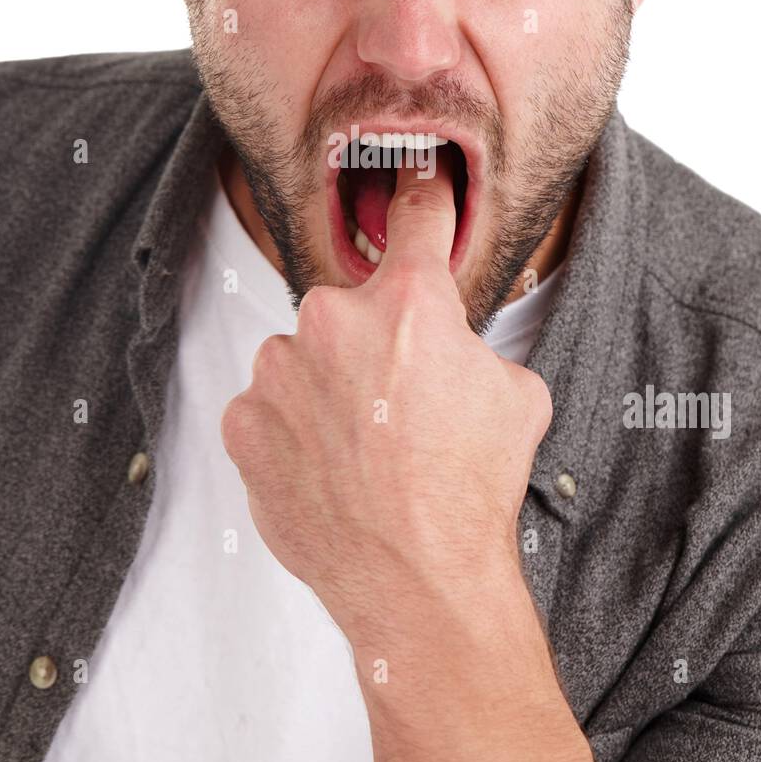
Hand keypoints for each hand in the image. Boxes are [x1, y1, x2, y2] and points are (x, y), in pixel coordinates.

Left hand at [221, 153, 552, 644]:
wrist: (418, 582)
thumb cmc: (470, 491)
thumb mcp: (516, 394)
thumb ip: (473, 344)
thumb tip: (455, 343)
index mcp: (406, 302)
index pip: (416, 217)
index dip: (422, 198)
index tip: (413, 179)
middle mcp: (332, 321)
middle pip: (351, 308)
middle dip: (373, 345)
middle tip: (402, 405)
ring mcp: (278, 373)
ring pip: (303, 360)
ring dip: (327, 389)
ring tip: (365, 448)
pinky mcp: (244, 423)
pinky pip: (268, 408)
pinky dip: (292, 430)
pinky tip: (329, 468)